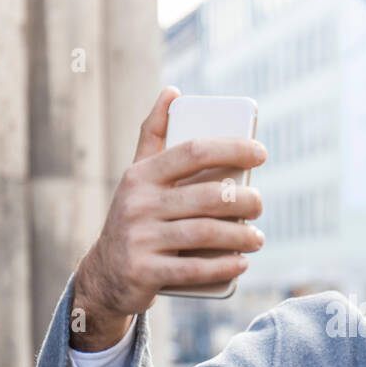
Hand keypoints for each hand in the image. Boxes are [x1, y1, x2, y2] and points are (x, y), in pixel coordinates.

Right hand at [71, 86, 266, 350]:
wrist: (105, 275)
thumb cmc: (135, 217)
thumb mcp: (137, 176)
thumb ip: (154, 135)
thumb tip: (172, 91)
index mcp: (141, 175)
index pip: (193, 151)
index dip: (232, 148)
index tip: (261, 153)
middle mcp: (138, 203)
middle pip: (208, 195)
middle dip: (245, 200)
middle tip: (259, 205)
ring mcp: (140, 239)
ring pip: (205, 233)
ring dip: (241, 236)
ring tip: (257, 238)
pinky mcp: (144, 272)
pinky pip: (193, 269)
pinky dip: (223, 266)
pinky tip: (242, 263)